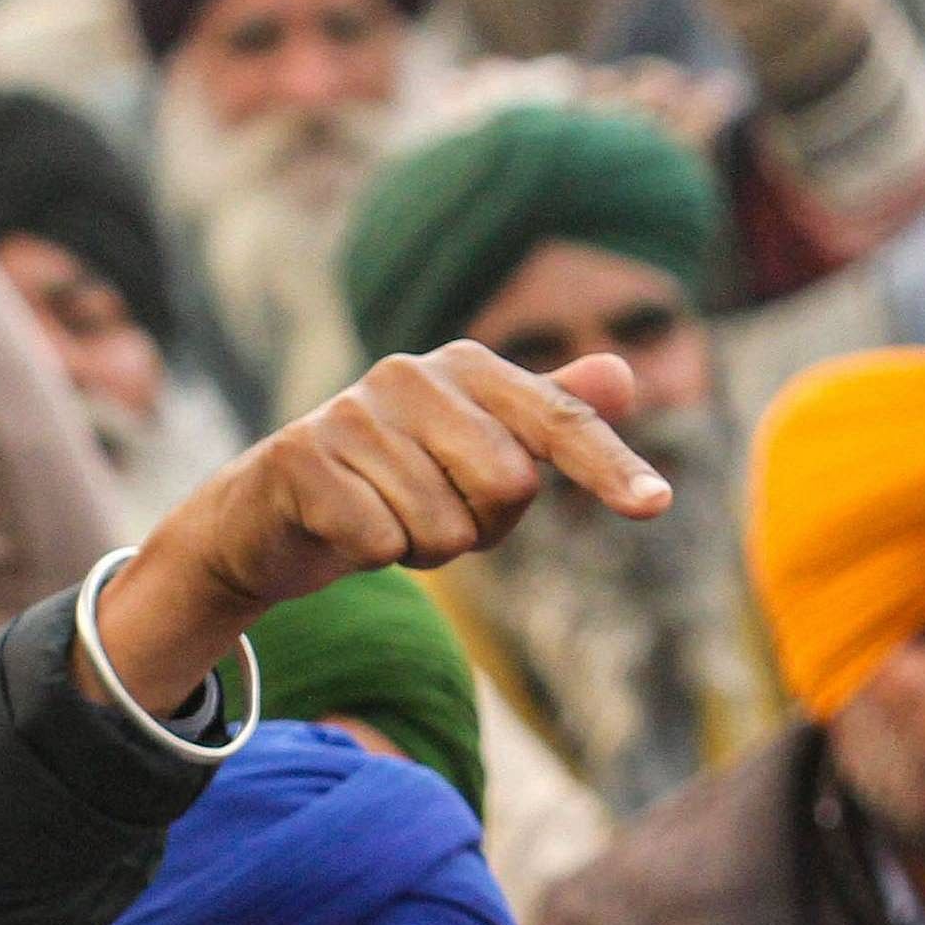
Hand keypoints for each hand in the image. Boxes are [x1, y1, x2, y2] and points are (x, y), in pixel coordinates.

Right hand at [99, 347, 667, 715]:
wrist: (268, 515)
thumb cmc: (390, 482)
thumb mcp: (476, 450)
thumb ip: (548, 413)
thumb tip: (625, 372)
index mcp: (467, 366)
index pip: (557, 418)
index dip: (609, 465)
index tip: (656, 505)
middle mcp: (412, 373)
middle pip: (508, 487)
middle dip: (481, 528)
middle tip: (434, 515)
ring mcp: (352, 411)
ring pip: (443, 528)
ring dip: (421, 548)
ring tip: (384, 520)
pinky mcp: (302, 459)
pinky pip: (380, 543)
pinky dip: (371, 557)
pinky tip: (343, 531)